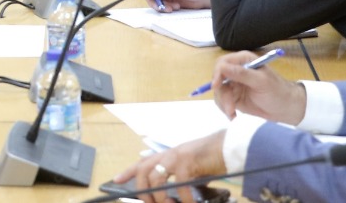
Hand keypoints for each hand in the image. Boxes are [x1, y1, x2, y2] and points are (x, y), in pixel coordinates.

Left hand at [111, 130, 226, 202]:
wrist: (229, 147)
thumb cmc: (212, 159)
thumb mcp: (192, 169)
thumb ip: (181, 179)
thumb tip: (177, 196)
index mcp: (167, 156)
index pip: (142, 163)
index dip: (128, 172)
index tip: (116, 181)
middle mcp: (168, 154)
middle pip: (144, 171)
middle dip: (144, 191)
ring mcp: (176, 157)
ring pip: (156, 179)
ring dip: (159, 197)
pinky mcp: (188, 162)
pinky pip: (179, 184)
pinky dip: (184, 198)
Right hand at [212, 50, 307, 123]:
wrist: (286, 109)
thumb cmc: (278, 92)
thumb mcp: (261, 82)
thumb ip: (242, 73)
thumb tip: (221, 67)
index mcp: (243, 61)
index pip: (222, 63)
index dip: (217, 73)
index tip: (216, 86)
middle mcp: (236, 71)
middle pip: (217, 79)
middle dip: (222, 94)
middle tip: (230, 107)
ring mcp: (234, 84)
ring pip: (219, 92)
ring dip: (224, 104)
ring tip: (233, 114)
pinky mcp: (233, 97)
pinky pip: (222, 101)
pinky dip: (225, 109)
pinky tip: (233, 116)